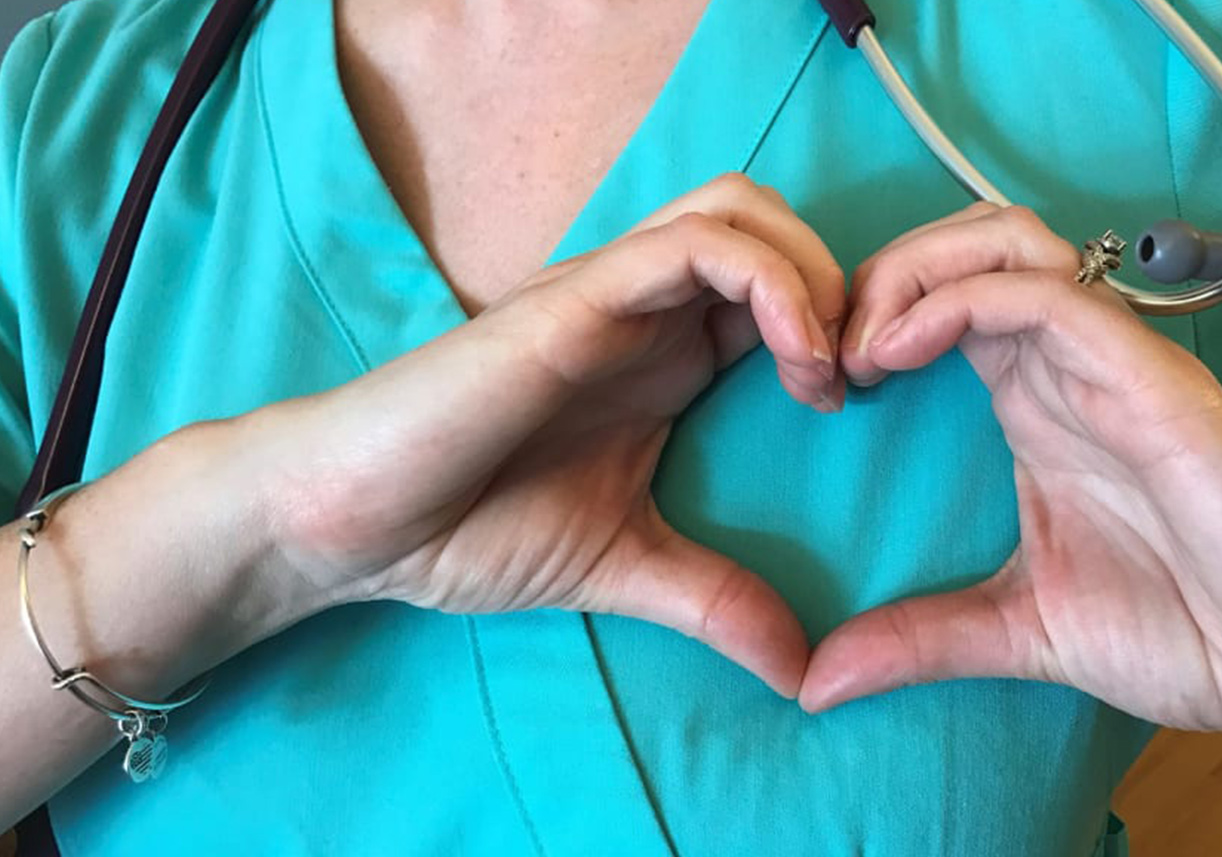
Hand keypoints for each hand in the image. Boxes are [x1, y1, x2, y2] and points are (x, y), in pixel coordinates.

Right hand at [258, 174, 845, 696]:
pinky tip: (794, 363)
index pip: (779, 288)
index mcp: (666, 355)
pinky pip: (698, 247)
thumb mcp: (624, 567)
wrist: (353, 524)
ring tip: (827, 373)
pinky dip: (771, 285)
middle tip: (861, 380)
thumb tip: (804, 675)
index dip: (841, 326)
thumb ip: (716, 603)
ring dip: (814, 275)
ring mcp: (609, 293)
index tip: (862, 407)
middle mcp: (645, 308)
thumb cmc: (469, 528)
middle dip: (843, 285)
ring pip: (743, 210)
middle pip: (775, 225)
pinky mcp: (576, 299)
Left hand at [800, 203, 1221, 742]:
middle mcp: (1069, 365)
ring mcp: (1113, 363)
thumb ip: (921, 639)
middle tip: (828, 353)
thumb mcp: (1021, 631)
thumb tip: (815, 681)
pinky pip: (1048, 295)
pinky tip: (899, 351)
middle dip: (881, 272)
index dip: (868, 316)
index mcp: (1038, 403)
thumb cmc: (1189, 633)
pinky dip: (960, 300)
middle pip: (967, 245)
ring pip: (1004, 243)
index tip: (818, 384)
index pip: (944, 303)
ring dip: (912, 270)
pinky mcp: (1150, 380)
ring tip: (863, 345)